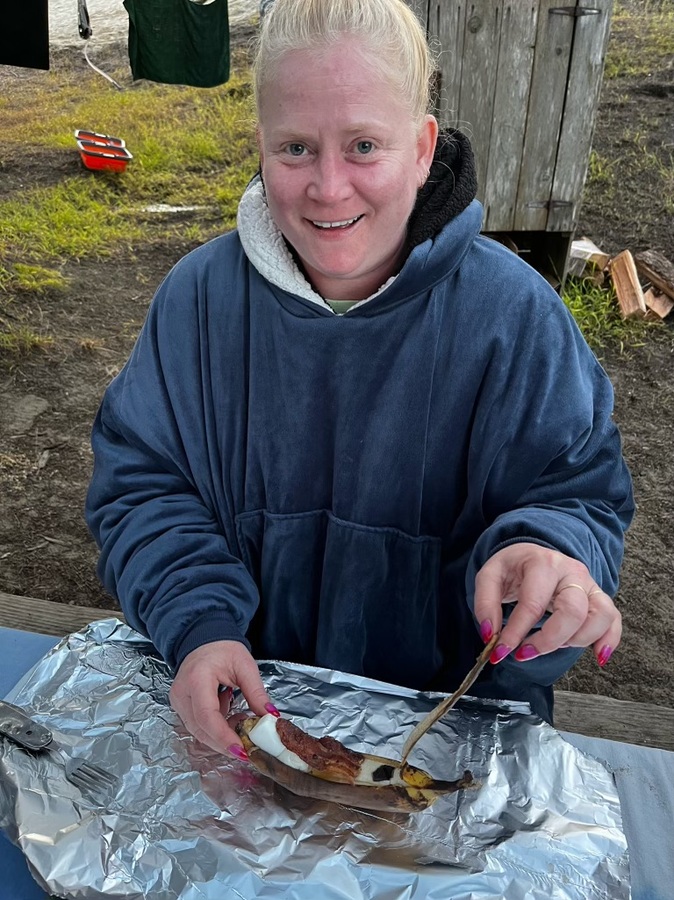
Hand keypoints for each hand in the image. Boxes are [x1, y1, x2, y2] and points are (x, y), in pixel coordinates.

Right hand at [169, 640, 276, 757]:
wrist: (203, 640)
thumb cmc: (223, 649)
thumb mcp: (245, 666)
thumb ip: (257, 693)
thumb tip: (270, 717)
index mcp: (197, 678)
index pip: (207, 716)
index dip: (223, 736)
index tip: (241, 750)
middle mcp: (182, 693)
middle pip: (200, 729)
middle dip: (224, 743)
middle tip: (248, 749)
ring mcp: (179, 701)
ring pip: (198, 731)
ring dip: (221, 736)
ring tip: (242, 728)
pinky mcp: (181, 706)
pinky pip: (198, 725)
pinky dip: (216, 728)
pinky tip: (231, 719)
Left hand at [474, 543, 620, 667]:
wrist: (533, 555)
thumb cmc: (513, 567)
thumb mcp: (490, 576)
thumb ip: (485, 604)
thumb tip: (490, 635)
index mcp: (543, 563)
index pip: (534, 604)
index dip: (516, 633)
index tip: (500, 651)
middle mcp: (572, 572)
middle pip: (573, 612)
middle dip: (548, 641)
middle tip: (525, 652)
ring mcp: (590, 585)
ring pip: (600, 617)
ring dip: (576, 641)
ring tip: (552, 644)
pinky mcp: (599, 599)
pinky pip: (614, 620)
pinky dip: (609, 641)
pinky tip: (597, 656)